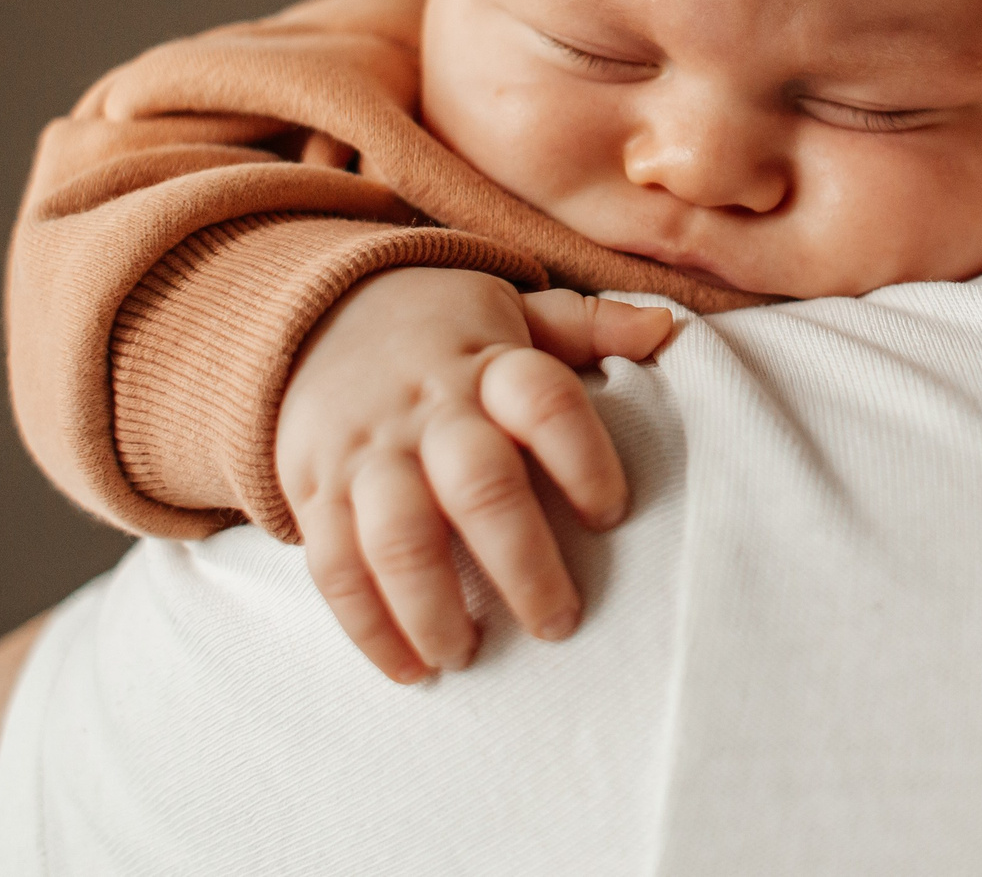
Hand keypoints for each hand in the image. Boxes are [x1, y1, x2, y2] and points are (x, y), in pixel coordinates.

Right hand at [274, 268, 674, 682]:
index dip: (584, 459)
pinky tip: (410, 669)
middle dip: (522, 563)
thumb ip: (588, 326)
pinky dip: (369, 627)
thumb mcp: (514, 312)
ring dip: (433, 607)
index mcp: (487, 364)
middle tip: (559, 622)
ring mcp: (367, 454)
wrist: (316, 316)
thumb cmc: (445, 334)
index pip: (545, 403)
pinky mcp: (317, 493)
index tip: (612, 514)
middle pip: (479, 485)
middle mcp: (427, 409)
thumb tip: (665, 328)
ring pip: (398, 537)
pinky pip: (334, 566)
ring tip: (469, 655)